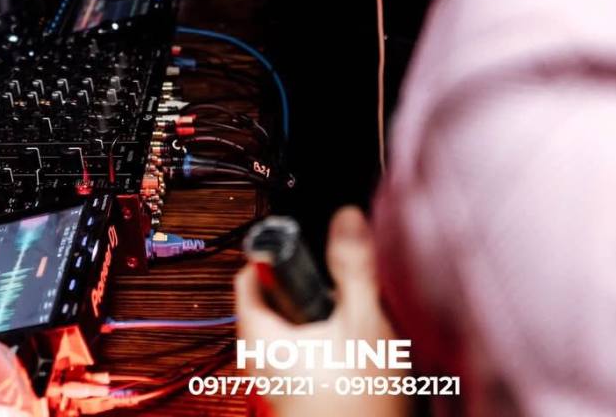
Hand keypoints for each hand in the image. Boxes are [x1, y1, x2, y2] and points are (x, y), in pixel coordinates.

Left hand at [233, 207, 408, 415]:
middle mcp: (256, 361)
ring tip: (358, 334)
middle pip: (276, 302)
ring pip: (294, 332)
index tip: (308, 251)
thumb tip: (346, 217)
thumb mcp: (365, 323)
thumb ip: (353, 267)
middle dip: (312, 291)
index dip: (279, 254)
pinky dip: (328, 351)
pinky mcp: (292, 399)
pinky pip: (305, 359)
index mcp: (257, 335)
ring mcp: (273, 383)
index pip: (250, 274)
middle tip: (344, 295)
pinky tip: (358, 362)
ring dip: (324, 324)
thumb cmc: (359, 405)